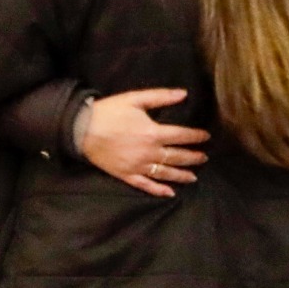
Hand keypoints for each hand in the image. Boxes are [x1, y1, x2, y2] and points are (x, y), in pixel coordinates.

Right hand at [74, 89, 208, 197]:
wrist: (82, 129)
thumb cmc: (108, 112)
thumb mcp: (135, 98)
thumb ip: (161, 97)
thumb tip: (184, 94)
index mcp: (153, 133)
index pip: (182, 136)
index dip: (197, 137)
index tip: (206, 137)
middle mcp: (149, 152)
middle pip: (178, 157)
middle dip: (193, 157)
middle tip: (204, 158)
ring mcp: (138, 166)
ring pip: (166, 173)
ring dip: (182, 175)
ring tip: (193, 176)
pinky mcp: (126, 175)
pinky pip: (146, 185)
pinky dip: (159, 190)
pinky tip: (169, 193)